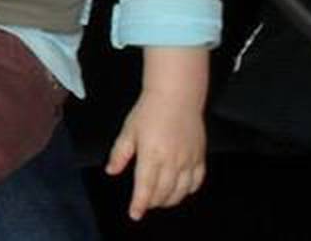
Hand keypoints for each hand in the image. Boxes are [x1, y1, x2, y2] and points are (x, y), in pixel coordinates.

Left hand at [104, 50, 208, 219]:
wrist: (176, 96)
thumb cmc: (149, 110)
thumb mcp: (128, 130)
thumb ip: (120, 153)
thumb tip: (111, 171)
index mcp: (151, 155)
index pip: (145, 188)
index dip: (139, 204)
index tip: (134, 213)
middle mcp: (172, 161)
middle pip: (163, 193)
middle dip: (153, 202)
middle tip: (145, 202)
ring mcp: (188, 160)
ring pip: (180, 191)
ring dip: (169, 200)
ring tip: (160, 199)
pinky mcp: (199, 157)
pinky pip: (196, 181)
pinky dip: (188, 190)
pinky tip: (181, 189)